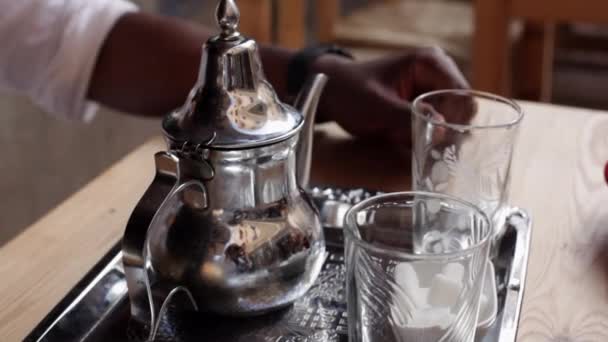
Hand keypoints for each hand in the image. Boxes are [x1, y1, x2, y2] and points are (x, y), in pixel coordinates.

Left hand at [312, 47, 468, 148]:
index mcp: (430, 63)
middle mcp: (437, 74)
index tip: (442, 144)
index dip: (458, 122)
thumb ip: (408, 117)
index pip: (463, 96)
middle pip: (461, 111)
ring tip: (421, 153)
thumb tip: (443, 130)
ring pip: (451, 121)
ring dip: (438, 139)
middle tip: (432, 155)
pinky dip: (427, 139)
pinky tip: (414, 150)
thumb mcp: (376, 107)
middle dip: (449, 133)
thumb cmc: (350, 93)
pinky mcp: (423, 107)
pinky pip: (436, 126)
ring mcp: (431, 91)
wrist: (330, 92)